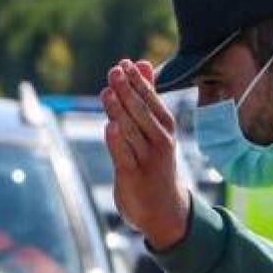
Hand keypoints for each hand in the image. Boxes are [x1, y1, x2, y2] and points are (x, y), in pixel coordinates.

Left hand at [101, 59, 190, 250]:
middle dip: (128, 91)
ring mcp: (146, 159)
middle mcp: (159, 142)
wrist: (164, 209)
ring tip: (108, 91)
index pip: (152, 100)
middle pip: (141, 113)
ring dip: (119, 111)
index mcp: (164, 128)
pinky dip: (117, 141)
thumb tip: (142, 62)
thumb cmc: (155, 162)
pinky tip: (109, 126)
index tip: (125, 63)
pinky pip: (124, 155)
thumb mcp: (155, 128)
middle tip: (115, 71)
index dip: (138, 82)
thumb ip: (146, 96)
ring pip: (131, 131)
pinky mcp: (132, 176)